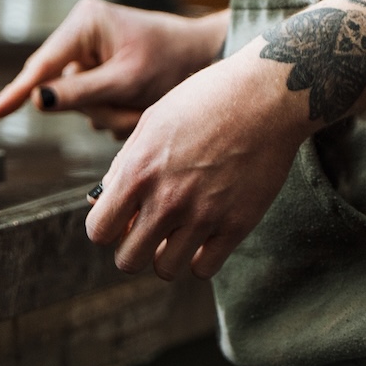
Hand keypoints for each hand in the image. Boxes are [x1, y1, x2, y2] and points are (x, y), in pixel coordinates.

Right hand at [0, 0, 226, 137]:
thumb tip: (38, 101)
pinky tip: (138, 102)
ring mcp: (88, 54)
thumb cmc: (171, 62)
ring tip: (143, 102)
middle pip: (62, 90)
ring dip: (110, 113)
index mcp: (84, 23)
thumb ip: (80, 94)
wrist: (204, 58)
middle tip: (131, 109)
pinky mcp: (98, 71)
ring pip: (79, 104)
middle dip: (97, 107)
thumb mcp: (125, 81)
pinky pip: (93, 104)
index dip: (17, 92)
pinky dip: (115, 111)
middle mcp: (81, 34)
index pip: (43, 66)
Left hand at [86, 50, 308, 279]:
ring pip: (165, 270)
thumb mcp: (152, 122)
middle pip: (128, 261)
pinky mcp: (236, 225)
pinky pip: (204, 268)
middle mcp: (166, 199)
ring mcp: (203, 215)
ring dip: (165, 256)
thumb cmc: (205, 101)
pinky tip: (203, 236)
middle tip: (147, 230)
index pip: (98, 231)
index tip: (122, 218)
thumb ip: (124, 165)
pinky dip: (199, 258)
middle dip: (132, 248)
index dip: (106, 228)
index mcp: (138, 171)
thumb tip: (101, 200)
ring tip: (176, 233)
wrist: (266, 96)